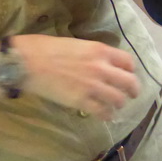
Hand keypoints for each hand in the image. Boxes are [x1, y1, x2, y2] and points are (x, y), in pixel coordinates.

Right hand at [14, 34, 139, 120]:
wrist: (28, 62)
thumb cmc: (47, 48)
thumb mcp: (77, 44)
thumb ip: (93, 54)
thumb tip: (100, 63)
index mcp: (100, 50)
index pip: (128, 62)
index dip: (130, 70)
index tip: (128, 74)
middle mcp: (101, 68)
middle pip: (129, 82)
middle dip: (133, 90)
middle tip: (131, 95)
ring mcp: (93, 86)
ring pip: (118, 99)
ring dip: (119, 104)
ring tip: (115, 106)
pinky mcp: (81, 101)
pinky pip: (102, 112)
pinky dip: (106, 115)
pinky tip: (104, 115)